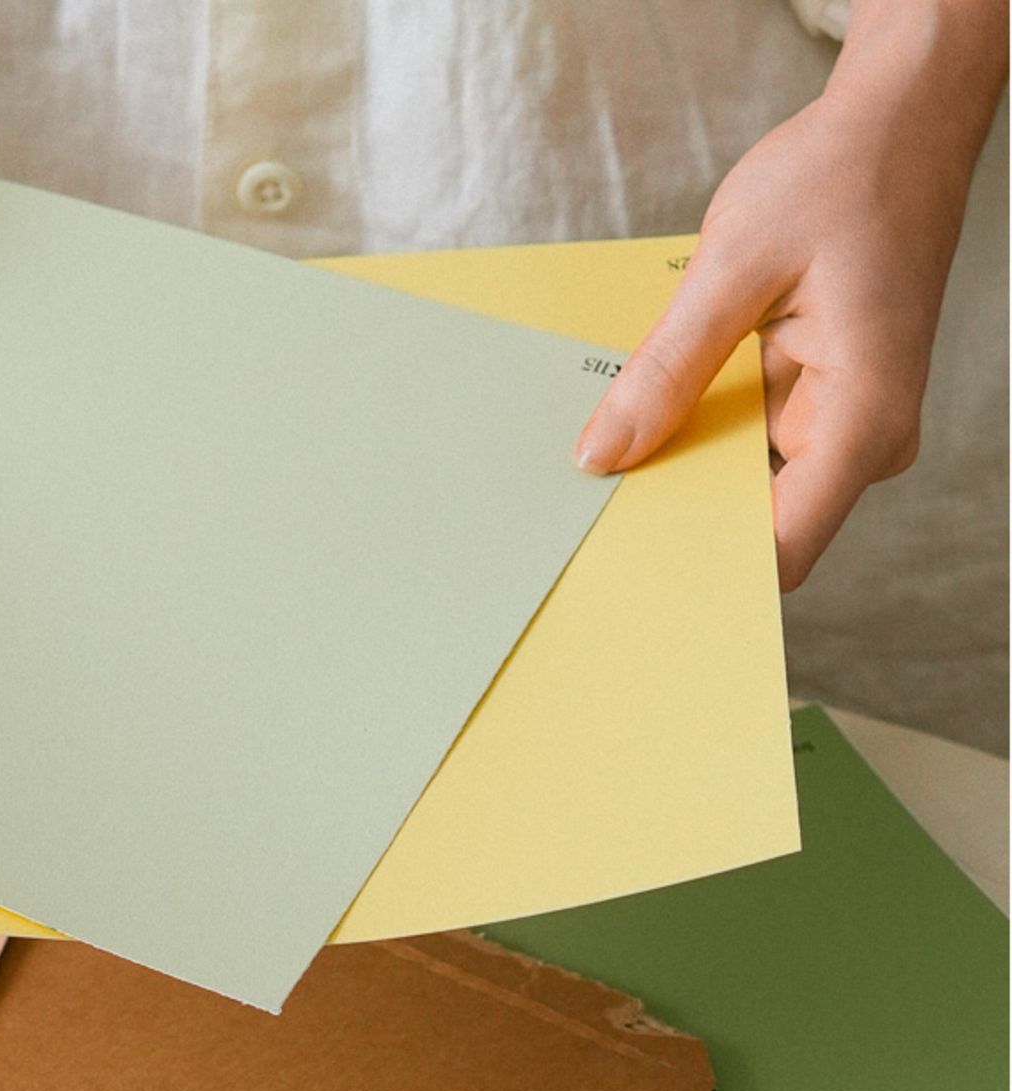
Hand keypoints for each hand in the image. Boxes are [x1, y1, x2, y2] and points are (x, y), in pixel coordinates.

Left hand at [574, 0, 1005, 590]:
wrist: (899, 122)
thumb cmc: (840, 179)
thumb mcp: (734, 266)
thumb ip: (668, 367)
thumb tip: (603, 455)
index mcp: (862, 416)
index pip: (782, 548)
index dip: (701, 572)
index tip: (623, 580)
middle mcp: (859, 435)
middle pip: (753, 520)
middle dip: (671, 516)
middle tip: (579, 518)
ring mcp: (838, 419)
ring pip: (739, 478)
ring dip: (675, 467)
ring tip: (594, 461)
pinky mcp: (812, 396)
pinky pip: (740, 432)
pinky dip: (690, 424)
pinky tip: (634, 410)